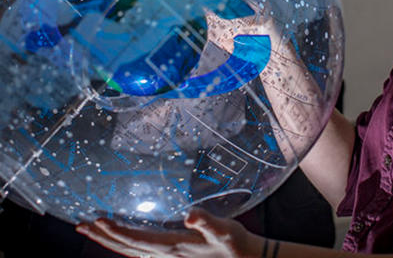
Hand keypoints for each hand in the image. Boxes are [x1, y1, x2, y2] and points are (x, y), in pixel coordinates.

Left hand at [76, 208, 262, 257]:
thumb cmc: (235, 245)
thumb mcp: (224, 231)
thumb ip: (207, 222)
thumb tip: (190, 215)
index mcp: (173, 247)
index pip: (136, 240)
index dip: (116, 231)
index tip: (97, 220)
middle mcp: (165, 255)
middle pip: (126, 248)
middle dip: (103, 236)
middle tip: (80, 225)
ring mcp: (167, 257)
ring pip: (130, 251)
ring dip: (110, 240)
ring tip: (93, 230)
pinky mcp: (172, 255)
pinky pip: (140, 251)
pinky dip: (125, 243)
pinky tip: (123, 237)